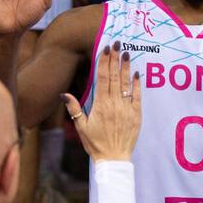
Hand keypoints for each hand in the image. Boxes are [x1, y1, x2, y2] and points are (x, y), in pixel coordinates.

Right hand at [61, 44, 140, 161]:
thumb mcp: (81, 127)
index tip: (104, 49)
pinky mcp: (136, 115)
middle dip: (115, 59)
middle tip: (116, 43)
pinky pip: (138, 96)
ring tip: (126, 53)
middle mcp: (114, 104)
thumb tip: (64, 93)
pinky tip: (136, 73)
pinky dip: (137, 84)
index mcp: (100, 105)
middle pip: (115, 77)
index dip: (104, 62)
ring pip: (126, 84)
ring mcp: (126, 109)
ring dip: (125, 68)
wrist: (113, 159)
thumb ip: (74, 109)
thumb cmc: (95, 143)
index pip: (102, 79)